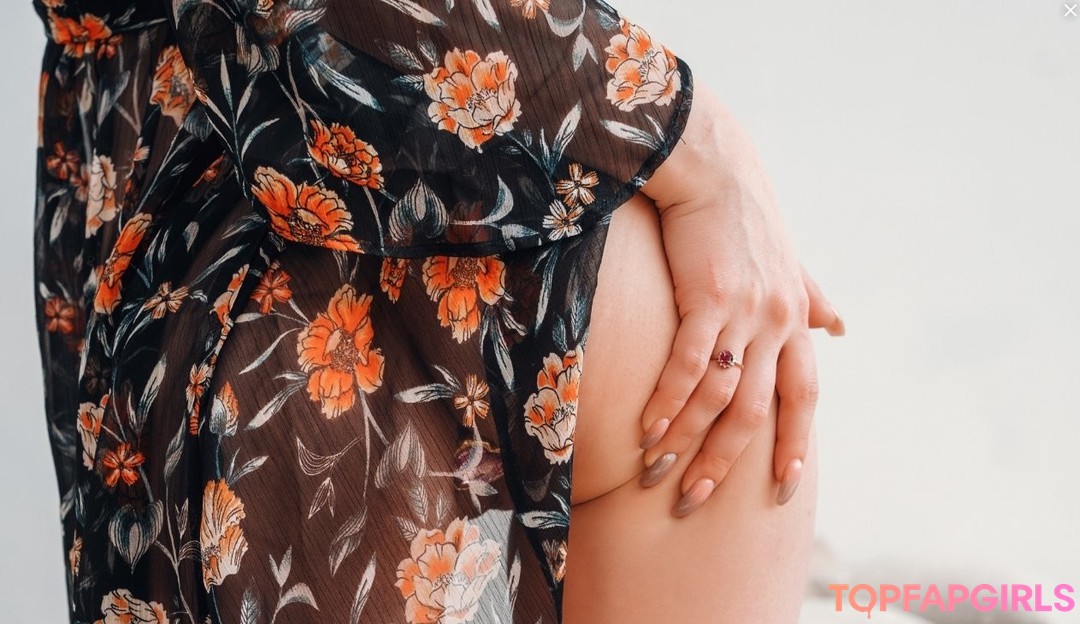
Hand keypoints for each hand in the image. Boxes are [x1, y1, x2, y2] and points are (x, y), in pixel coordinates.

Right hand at [638, 82, 843, 516]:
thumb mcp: (788, 261)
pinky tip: (648, 429)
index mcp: (794, 319)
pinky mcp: (708, 298)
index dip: (795, 442)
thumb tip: (841, 327)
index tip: (785, 488)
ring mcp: (746, 313)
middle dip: (727, 461)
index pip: (804, 394)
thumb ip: (812, 297)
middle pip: (759, 411)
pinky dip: (669, 401)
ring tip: (657, 473)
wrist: (713, 169)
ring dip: (687, 440)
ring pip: (721, 396)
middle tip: (697, 499)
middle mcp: (778, 322)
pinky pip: (690, 364)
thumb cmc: (743, 216)